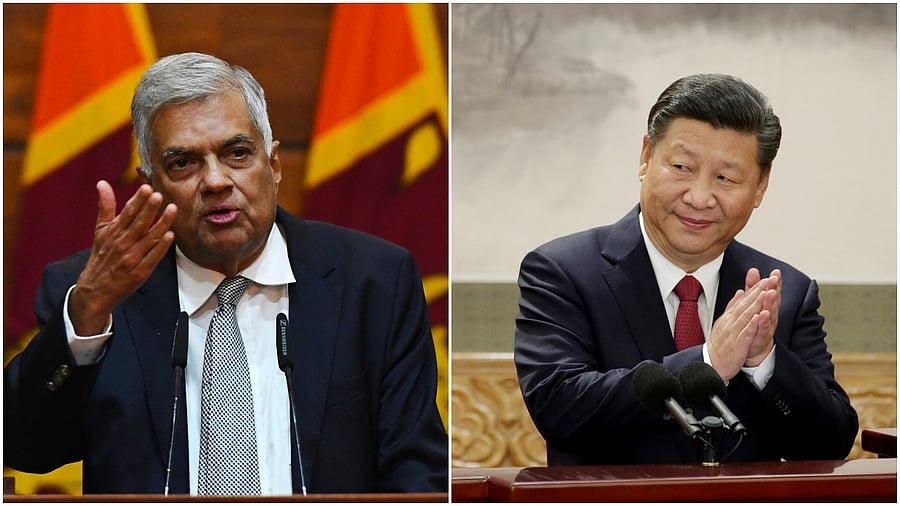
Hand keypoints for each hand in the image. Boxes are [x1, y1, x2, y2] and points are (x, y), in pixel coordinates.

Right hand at [68, 181, 176, 334]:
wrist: (95, 290)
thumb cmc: (101, 257)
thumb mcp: (100, 231)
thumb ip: (105, 207)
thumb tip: (102, 184)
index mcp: (113, 232)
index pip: (127, 213)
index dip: (138, 200)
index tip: (147, 188)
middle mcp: (122, 244)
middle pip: (139, 223)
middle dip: (149, 209)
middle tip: (160, 195)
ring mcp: (131, 258)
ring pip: (149, 239)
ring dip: (161, 224)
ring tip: (172, 210)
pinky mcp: (140, 272)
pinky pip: (153, 257)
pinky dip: (161, 247)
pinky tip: (170, 236)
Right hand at [707, 269, 779, 379]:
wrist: (710, 364)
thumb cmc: (719, 346)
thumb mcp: (724, 322)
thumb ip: (733, 307)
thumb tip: (740, 292)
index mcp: (729, 316)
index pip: (744, 299)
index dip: (755, 288)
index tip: (766, 278)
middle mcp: (731, 321)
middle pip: (746, 304)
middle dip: (759, 291)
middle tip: (770, 279)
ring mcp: (734, 332)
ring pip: (746, 315)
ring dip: (757, 303)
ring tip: (767, 292)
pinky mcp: (737, 344)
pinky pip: (745, 333)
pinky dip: (751, 324)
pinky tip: (758, 316)